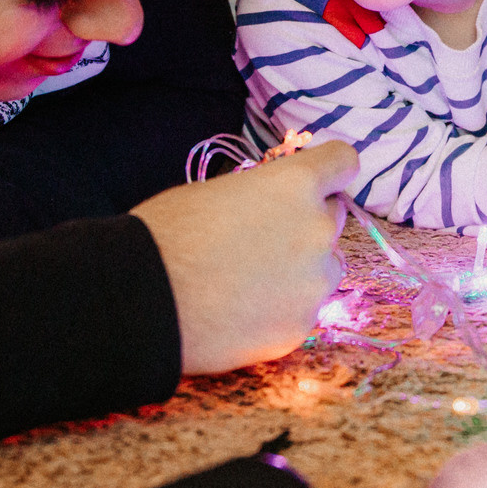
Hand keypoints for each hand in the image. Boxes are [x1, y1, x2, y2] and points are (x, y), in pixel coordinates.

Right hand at [133, 139, 357, 373]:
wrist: (143, 301)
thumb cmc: (167, 235)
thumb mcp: (215, 192)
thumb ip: (261, 194)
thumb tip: (271, 204)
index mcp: (294, 185)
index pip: (343, 162)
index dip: (329, 172)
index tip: (317, 183)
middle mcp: (316, 229)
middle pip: (334, 217)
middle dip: (307, 223)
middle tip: (265, 239)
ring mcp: (314, 282)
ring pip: (326, 267)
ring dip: (302, 268)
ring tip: (251, 281)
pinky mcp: (301, 326)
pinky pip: (304, 309)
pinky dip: (282, 309)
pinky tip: (243, 312)